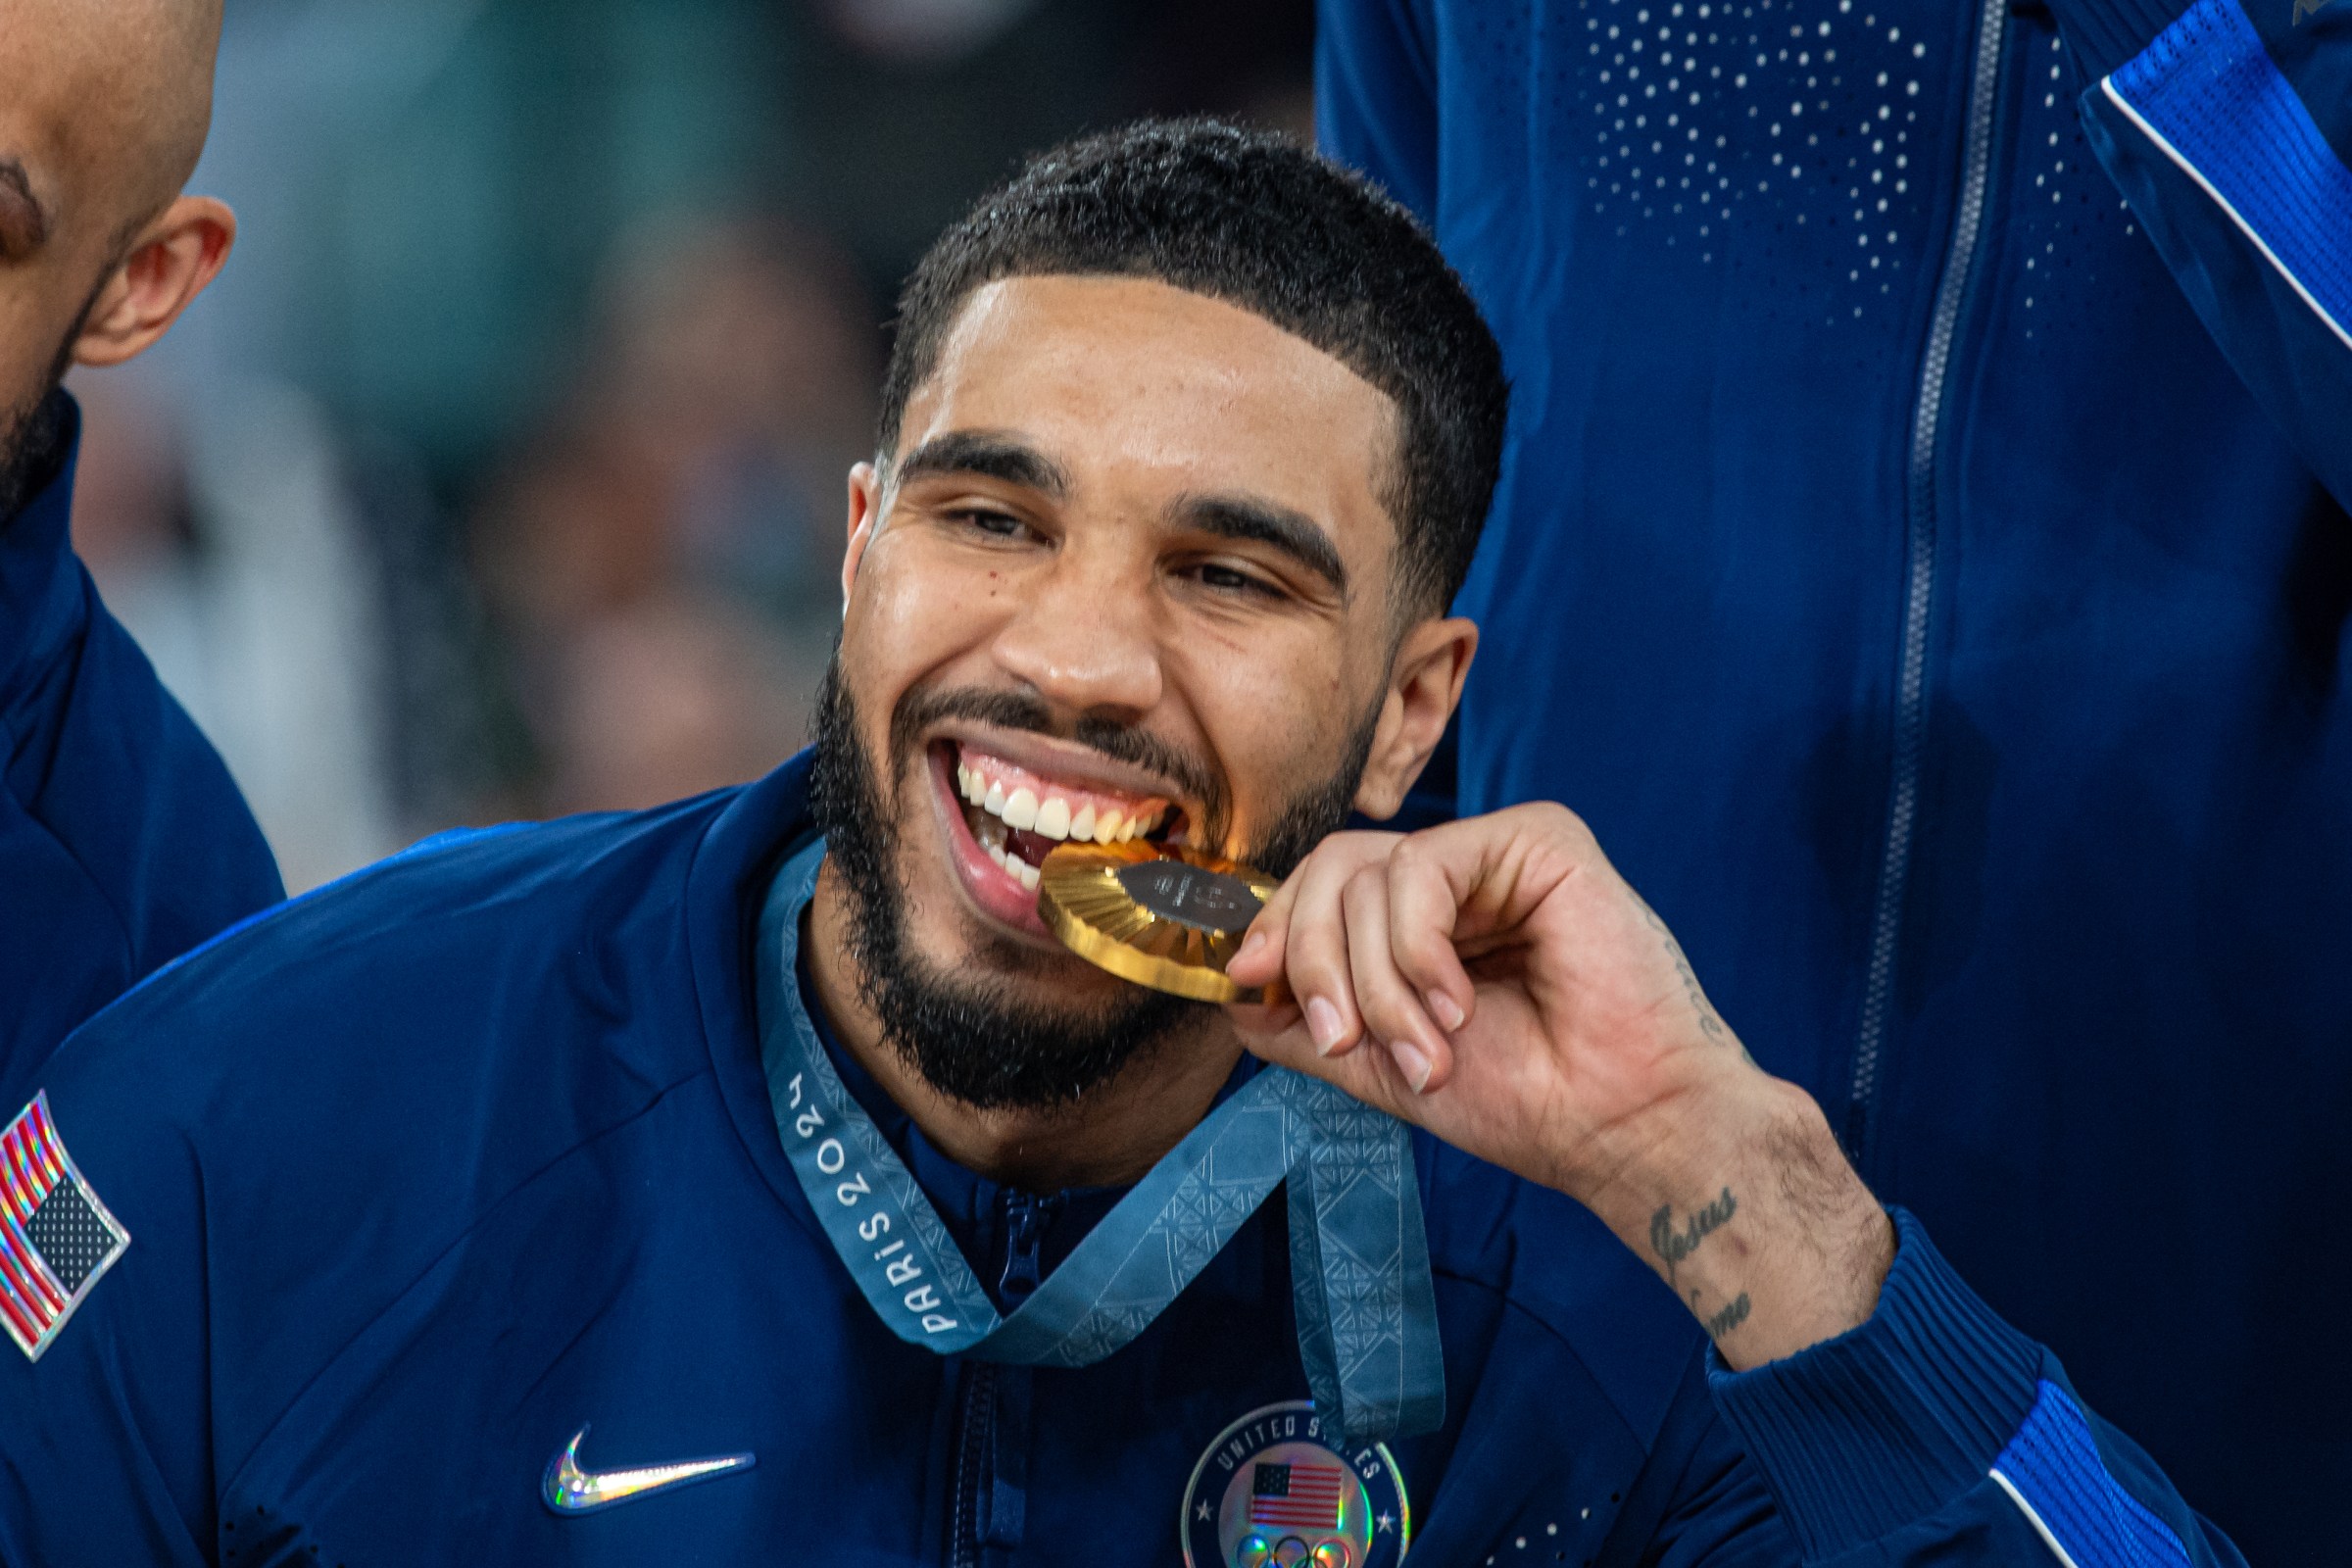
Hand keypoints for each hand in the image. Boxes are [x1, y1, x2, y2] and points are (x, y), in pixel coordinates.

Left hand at [1225, 804, 1892, 1366]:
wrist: (1620, 1127)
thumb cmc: (1525, 1102)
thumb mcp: (1381, 1065)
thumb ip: (1305, 1023)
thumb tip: (1231, 986)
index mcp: (1423, 921)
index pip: (1318, 886)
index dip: (1274, 927)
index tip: (1249, 981)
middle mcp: (1458, 877)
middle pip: (1329, 866)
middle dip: (1313, 960)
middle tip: (1345, 1039)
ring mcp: (1496, 854)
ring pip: (1365, 874)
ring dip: (1378, 983)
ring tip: (1428, 1050)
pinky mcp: (1539, 839)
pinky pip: (1422, 867)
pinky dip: (1417, 949)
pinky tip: (1460, 1005)